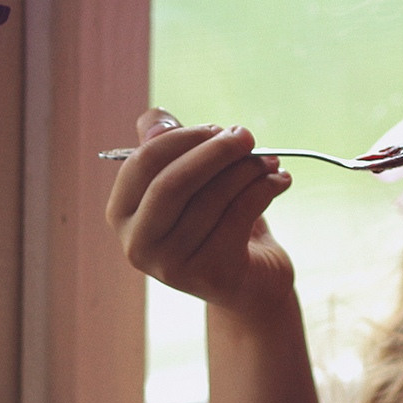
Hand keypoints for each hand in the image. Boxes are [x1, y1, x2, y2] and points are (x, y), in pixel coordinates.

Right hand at [105, 107, 294, 313]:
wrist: (249, 280)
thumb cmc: (215, 219)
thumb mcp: (189, 177)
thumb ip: (167, 144)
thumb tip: (157, 121)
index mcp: (122, 213)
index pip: (144, 162)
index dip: (184, 137)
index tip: (218, 128)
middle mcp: (138, 243)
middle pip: (172, 182)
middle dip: (215, 151)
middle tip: (246, 136)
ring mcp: (171, 265)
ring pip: (212, 198)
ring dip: (247, 170)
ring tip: (270, 161)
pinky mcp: (210, 274)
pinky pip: (239, 215)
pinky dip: (265, 189)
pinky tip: (280, 180)